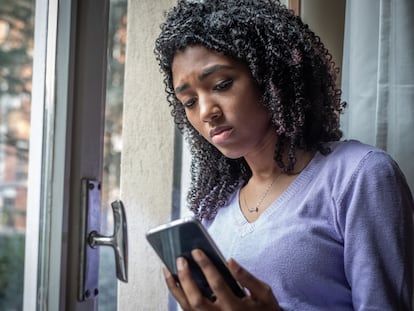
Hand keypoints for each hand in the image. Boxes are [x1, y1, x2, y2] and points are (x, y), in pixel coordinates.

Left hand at [163, 249, 281, 310]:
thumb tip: (230, 261)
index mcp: (236, 308)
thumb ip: (247, 277)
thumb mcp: (264, 294)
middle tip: (180, 259)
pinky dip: (178, 296)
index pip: (217, 285)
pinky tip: (174, 282)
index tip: (196, 251)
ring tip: (168, 268)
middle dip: (186, 278)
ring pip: (187, 307)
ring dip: (175, 288)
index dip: (206, 266)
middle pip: (196, 300)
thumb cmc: (264, 310)